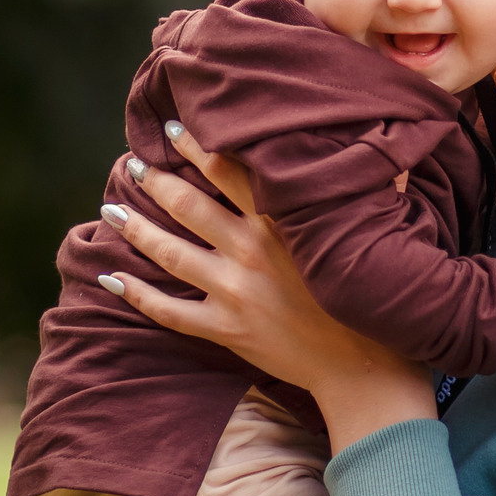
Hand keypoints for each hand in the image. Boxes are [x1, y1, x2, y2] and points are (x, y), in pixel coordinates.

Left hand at [99, 121, 436, 450]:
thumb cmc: (376, 294)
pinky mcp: (226, 329)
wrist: (366, 367)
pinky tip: (110, 279)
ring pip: (171, 254)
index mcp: (283, 222)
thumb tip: (385, 147)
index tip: (174, 127)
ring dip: (136, 229)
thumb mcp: (377, 230)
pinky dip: (138, 296)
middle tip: (133, 164)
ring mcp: (234, 292)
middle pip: (189, 206)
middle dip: (156, 181)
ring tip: (111, 209)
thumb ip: (368, 185)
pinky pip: (170, 312)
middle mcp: (251, 251)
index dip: (198, 146)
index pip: (230, 171)